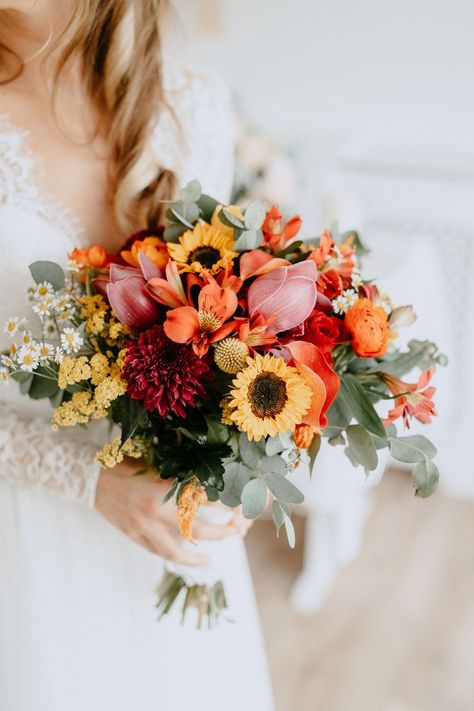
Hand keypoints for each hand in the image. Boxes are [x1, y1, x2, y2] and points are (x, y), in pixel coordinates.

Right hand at [95, 460, 251, 565]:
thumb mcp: (157, 464)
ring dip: (199, 557)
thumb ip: (180, 476)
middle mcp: (157, 512)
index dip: (226, 505)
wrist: (92, 478)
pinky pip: (159, 552)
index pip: (205, 500)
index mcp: (165, 489)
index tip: (240, 504)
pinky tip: (187, 557)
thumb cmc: (126, 465)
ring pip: (178, 550)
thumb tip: (210, 482)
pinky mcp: (135, 536)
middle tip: (236, 530)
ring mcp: (145, 528)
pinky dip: (175, 557)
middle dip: (222, 532)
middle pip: (199, 530)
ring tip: (213, 558)